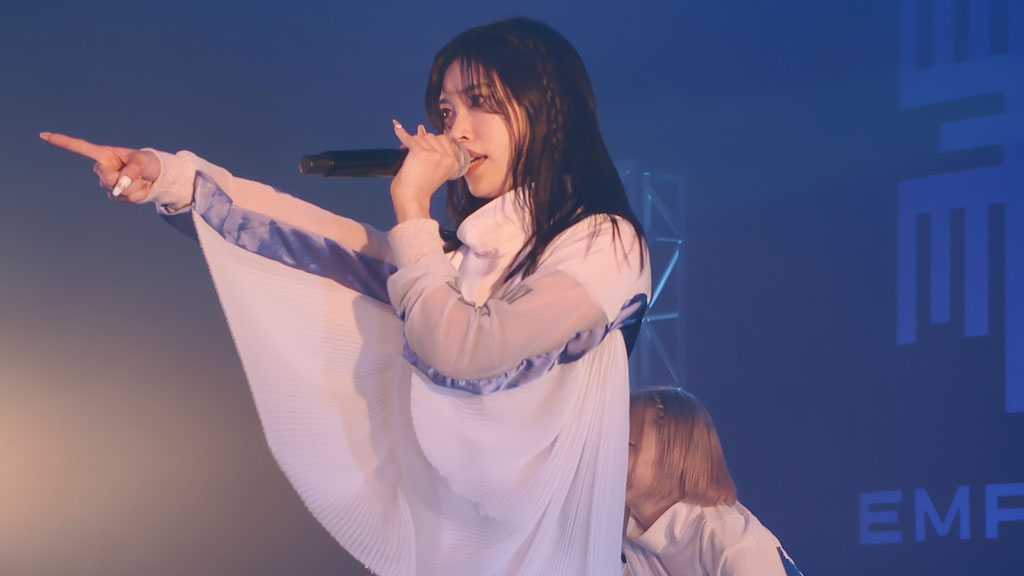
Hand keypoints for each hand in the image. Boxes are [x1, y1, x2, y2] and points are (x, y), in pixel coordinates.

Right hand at [40, 132, 160, 203]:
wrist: (154, 176)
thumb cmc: (146, 162)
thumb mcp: (142, 161)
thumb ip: (131, 171)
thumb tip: (121, 184)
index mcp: (104, 154)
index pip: (81, 148)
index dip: (63, 142)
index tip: (44, 135)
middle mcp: (102, 169)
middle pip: (107, 178)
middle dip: (125, 179)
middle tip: (137, 173)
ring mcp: (107, 184)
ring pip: (119, 191)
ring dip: (135, 187)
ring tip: (140, 179)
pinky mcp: (114, 195)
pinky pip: (127, 199)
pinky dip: (138, 195)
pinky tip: (140, 187)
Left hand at [389, 120, 459, 221]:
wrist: (412, 199)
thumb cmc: (420, 189)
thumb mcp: (436, 171)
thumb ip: (435, 153)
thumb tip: (421, 129)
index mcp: (454, 163)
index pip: (444, 140)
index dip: (432, 143)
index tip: (425, 146)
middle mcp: (446, 158)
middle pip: (433, 137)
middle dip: (422, 143)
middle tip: (415, 155)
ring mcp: (434, 154)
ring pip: (421, 137)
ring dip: (413, 143)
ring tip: (409, 156)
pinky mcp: (420, 152)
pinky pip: (409, 138)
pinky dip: (401, 134)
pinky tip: (397, 129)